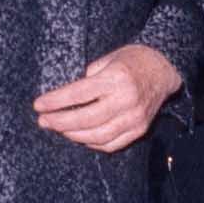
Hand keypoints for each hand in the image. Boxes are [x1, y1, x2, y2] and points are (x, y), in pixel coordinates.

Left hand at [33, 44, 182, 153]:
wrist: (165, 69)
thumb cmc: (134, 60)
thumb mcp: (110, 57)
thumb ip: (90, 76)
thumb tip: (69, 96)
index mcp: (116, 78)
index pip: (79, 94)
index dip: (56, 102)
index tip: (39, 105)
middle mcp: (126, 100)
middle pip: (86, 119)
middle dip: (60, 122)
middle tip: (43, 121)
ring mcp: (134, 118)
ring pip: (98, 136)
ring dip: (74, 135)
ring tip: (59, 129)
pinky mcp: (139, 129)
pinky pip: (112, 144)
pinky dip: (93, 143)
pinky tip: (80, 136)